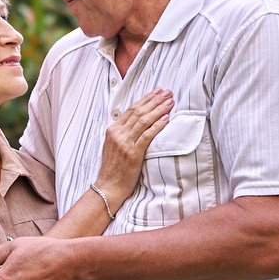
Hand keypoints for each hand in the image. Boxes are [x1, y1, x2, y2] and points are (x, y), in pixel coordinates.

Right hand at [91, 88, 174, 211]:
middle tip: (167, 92)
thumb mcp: (114, 147)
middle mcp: (117, 133)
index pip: (131, 109)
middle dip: (155, 100)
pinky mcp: (133, 153)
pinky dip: (157, 126)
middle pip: (138, 111)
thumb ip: (123, 134)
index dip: (146, 99)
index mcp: (113, 130)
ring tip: (170, 102)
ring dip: (159, 109)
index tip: (157, 92)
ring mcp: (124, 143)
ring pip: (144, 120)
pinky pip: (147, 135)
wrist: (108, 187)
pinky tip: (166, 119)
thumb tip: (137, 123)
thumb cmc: (114, 169)